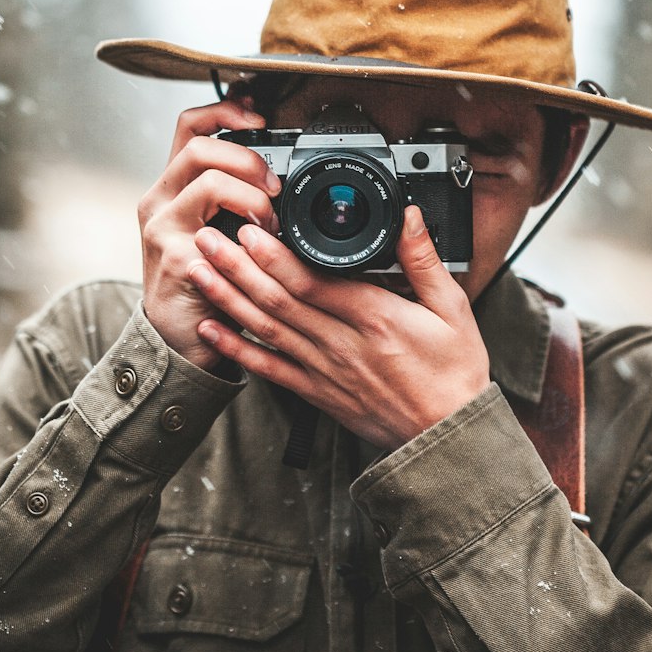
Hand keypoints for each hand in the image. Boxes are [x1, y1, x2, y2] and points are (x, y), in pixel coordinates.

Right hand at [138, 97, 280, 369]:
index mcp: (173, 185)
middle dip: (247, 157)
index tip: (260, 115)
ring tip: (270, 220)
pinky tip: (259, 249)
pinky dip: (247, 235)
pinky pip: (215, 231)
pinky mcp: (172, 257)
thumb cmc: (208, 278)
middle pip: (198, 146)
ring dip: (252, 195)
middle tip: (274, 183)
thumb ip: (237, 194)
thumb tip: (277, 161)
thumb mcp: (221, 226)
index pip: (189, 125)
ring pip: (208, 181)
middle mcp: (159, 199)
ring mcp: (161, 227)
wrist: (181, 337)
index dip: (225, 109)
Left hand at [188, 206, 490, 451]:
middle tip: (207, 237)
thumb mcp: (452, 309)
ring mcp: (325, 371)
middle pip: (278, 301)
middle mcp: (342, 345)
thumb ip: (424, 260)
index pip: (312, 283)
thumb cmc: (454, 373)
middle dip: (237, 266)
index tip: (248, 229)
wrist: (447, 434)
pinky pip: (269, 370)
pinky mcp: (317, 393)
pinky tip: (210, 330)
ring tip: (198, 270)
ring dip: (228, 298)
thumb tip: (407, 216)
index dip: (274, 256)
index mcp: (374, 318)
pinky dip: (236, 350)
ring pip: (266, 329)